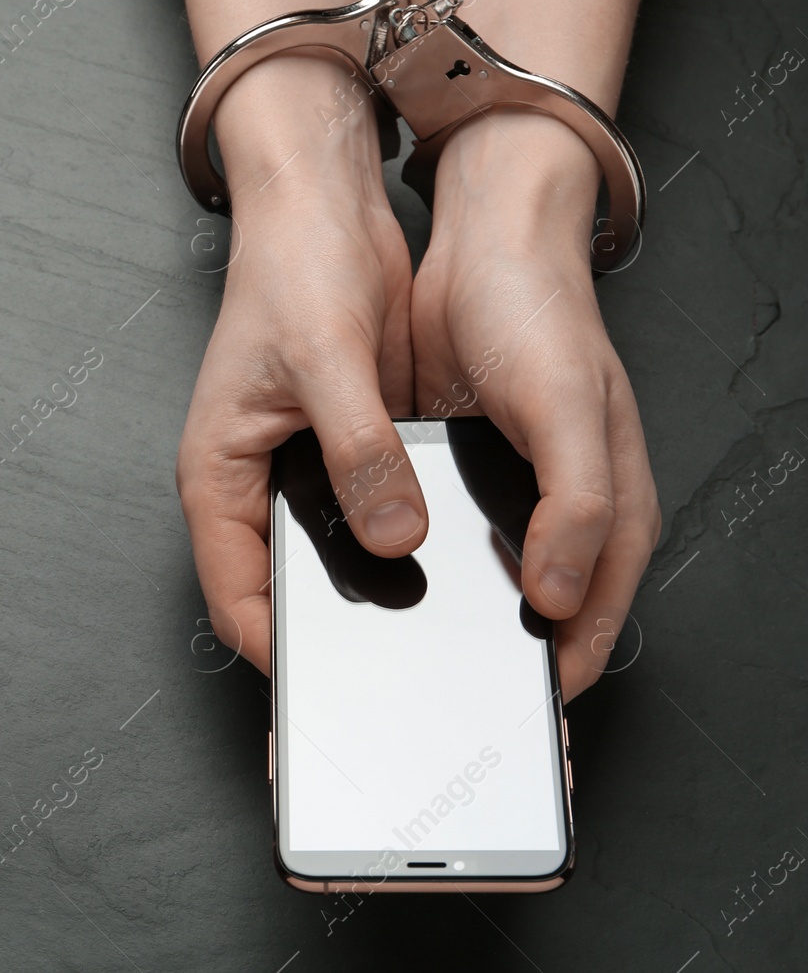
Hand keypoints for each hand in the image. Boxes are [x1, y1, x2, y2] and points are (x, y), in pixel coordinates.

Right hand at [176, 55, 428, 675]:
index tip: (339, 688)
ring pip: (333, 562)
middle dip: (331, 635)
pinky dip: (405, 545)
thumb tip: (398, 535)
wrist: (323, 209)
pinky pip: (373, 522)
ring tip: (430, 627)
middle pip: (283, 590)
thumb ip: (360, 452)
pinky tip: (450, 560)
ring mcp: (302, 473)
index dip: (280, 650)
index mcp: (218, 474)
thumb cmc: (290, 270)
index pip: (236, 597)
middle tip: (395, 672)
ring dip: (373, 589)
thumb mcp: (326, 361)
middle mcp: (254, 485)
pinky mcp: (348, 455)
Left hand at [412, 109, 660, 700]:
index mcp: (604, 511)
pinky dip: (405, 576)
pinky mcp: (448, 477)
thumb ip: (576, 504)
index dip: (550, 681)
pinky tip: (367, 589)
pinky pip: (430, 547)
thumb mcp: (569, 409)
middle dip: (486, 667)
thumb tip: (560, 594)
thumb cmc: (544, 316)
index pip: (583, 627)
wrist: (485, 243)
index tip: (501, 729)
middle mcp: (555, 515)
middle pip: (527, 620)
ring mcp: (501, 498)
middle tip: (427, 712)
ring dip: (439, 624)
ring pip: (472, 589)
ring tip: (386, 663)